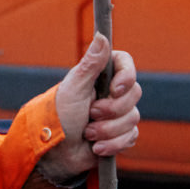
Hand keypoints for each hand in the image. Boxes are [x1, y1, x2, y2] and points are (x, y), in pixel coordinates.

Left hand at [48, 37, 139, 178]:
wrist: (55, 153)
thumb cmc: (59, 116)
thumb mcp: (74, 87)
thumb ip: (91, 63)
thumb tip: (102, 35)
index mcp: (99, 76)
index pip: (126, 64)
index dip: (126, 77)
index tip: (114, 90)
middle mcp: (110, 92)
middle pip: (134, 94)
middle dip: (111, 111)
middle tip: (90, 115)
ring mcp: (117, 114)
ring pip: (133, 119)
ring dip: (108, 130)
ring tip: (88, 133)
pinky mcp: (120, 134)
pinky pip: (131, 137)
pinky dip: (113, 144)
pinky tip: (96, 147)